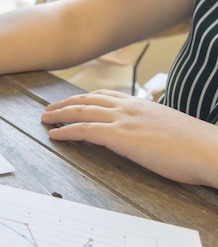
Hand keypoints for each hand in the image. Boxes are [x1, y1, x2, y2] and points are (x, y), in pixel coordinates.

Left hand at [41, 89, 217, 187]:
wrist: (210, 150)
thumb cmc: (195, 145)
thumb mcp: (167, 129)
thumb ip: (149, 127)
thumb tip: (141, 134)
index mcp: (141, 103)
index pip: (105, 95)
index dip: (84, 98)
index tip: (71, 102)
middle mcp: (129, 106)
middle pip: (87, 100)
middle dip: (65, 104)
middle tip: (49, 109)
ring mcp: (123, 119)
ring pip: (80, 112)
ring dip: (59, 114)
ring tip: (45, 119)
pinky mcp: (120, 136)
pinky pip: (84, 130)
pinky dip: (65, 131)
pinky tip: (54, 135)